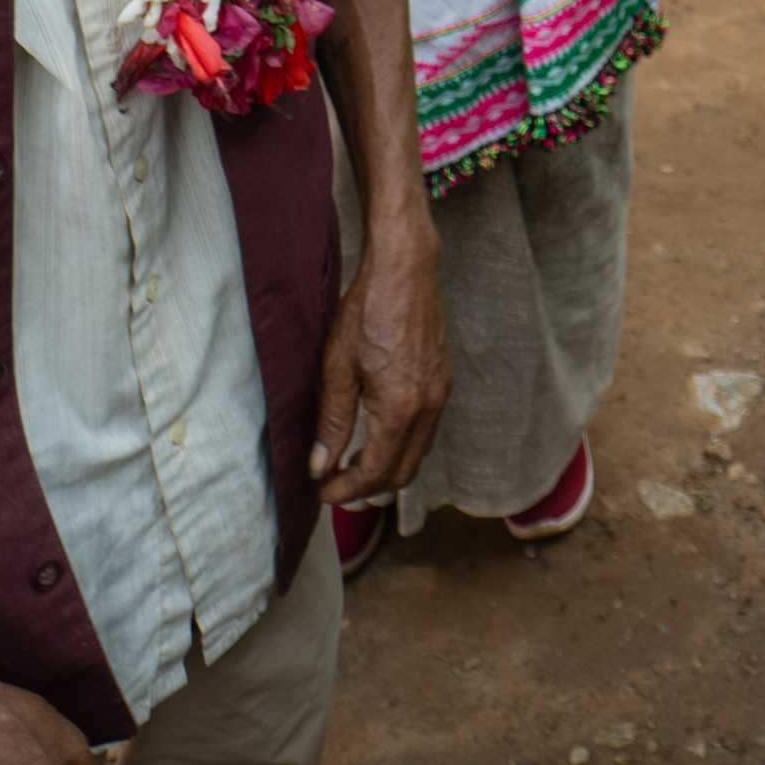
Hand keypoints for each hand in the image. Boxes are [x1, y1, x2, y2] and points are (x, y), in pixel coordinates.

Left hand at [310, 211, 447, 506]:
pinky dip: (402, 446)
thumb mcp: (337, 368)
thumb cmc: (366, 311)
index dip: (347, 490)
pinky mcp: (443, 381)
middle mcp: (428, 408)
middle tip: (335, 485)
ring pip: (418, 454)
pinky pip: (426, 431)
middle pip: (403, 473)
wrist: (405, 270)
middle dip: (369, 487)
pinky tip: (376, 435)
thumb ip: (332, 422)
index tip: (323, 493)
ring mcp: (441, 395)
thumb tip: (321, 466)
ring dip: (387, 468)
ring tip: (351, 464)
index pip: (376, 472)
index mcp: (401, 409)